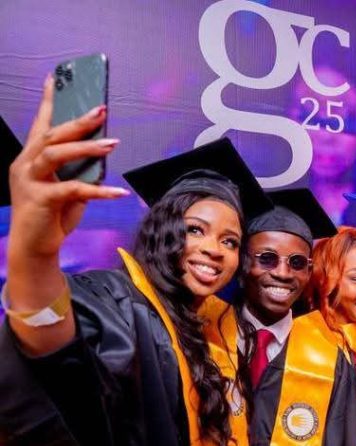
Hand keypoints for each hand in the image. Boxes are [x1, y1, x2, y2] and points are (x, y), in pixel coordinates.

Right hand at [9, 75, 126, 259]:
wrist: (34, 247)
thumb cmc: (51, 215)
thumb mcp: (69, 189)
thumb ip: (81, 171)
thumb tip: (103, 153)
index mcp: (30, 158)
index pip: (40, 124)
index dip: (48, 101)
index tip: (55, 78)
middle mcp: (25, 165)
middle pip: (51, 135)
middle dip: (78, 122)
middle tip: (102, 110)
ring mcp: (30, 181)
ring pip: (55, 154)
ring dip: (86, 148)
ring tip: (111, 144)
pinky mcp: (41, 200)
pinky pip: (74, 190)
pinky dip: (99, 190)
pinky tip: (119, 191)